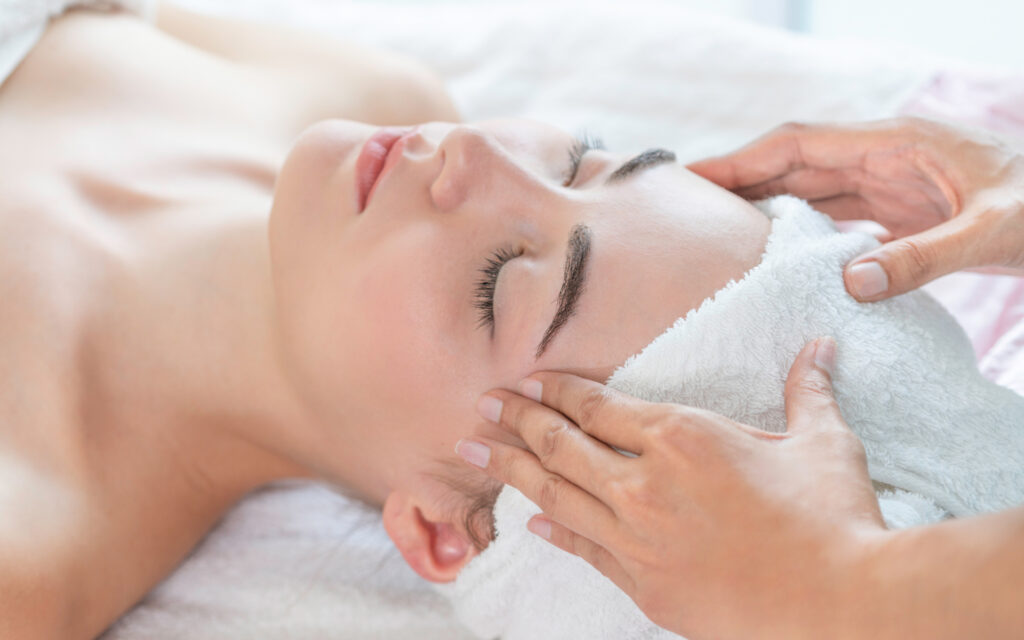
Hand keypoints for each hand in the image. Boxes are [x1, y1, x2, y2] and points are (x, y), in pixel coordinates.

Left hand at [457, 339, 889, 639]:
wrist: (840, 606)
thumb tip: (819, 348)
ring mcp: (638, 537)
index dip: (556, 391)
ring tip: (472, 450)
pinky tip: (529, 522)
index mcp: (681, 437)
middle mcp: (645, 483)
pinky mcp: (644, 585)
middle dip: (516, 420)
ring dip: (511, 469)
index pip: (597, 406)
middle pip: (561, 444)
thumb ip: (808, 391)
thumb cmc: (834, 518)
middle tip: (480, 406)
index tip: (526, 381)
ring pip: (557, 494)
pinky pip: (584, 549)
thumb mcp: (823, 443)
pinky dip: (553, 531)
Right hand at [688, 117, 1023, 300]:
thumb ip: (922, 258)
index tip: (693, 177)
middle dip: (739, 182)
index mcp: (896, 143)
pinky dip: (801, 231)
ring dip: (764, 207)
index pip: (799, 144)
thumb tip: (850, 284)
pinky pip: (836, 217)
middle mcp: (884, 157)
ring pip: (810, 190)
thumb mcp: (991, 232)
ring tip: (716, 233)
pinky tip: (777, 254)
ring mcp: (892, 183)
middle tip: (685, 208)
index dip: (742, 159)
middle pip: (793, 164)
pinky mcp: (902, 210)